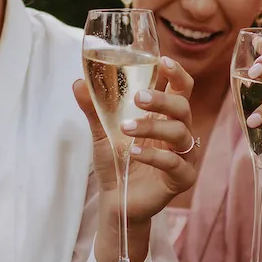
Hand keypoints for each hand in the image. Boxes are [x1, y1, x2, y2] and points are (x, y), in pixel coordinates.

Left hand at [72, 55, 198, 223]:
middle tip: (139, 98)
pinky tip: (135, 154)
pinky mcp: (182, 178)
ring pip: (180, 133)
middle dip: (163, 99)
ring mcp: (184, 156)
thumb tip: (78, 83)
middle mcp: (179, 133)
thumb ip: (94, 108)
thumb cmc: (116, 162)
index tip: (162, 61)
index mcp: (165, 116)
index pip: (181, 88)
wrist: (116, 200)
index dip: (176, 73)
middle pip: (183, 107)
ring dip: (152, 127)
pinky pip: (175, 163)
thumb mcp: (102, 132)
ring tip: (126, 129)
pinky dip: (155, 156)